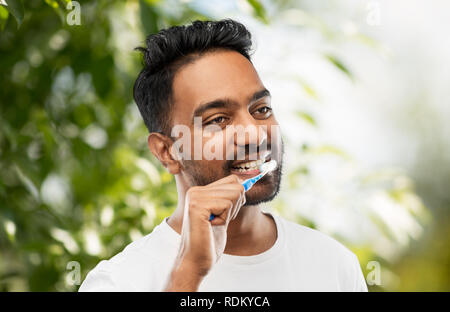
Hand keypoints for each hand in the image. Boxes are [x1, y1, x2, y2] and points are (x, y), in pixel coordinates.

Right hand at [164, 175, 244, 290]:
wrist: (195, 262)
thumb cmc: (210, 242)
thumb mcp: (222, 215)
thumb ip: (230, 198)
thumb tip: (247, 182)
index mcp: (200, 191)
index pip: (233, 180)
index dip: (237, 198)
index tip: (225, 214)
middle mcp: (195, 191)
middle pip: (236, 186)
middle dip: (234, 207)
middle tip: (217, 221)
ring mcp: (195, 197)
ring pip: (234, 194)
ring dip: (229, 214)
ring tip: (213, 224)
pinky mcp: (197, 206)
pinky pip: (227, 204)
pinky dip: (224, 219)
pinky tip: (210, 227)